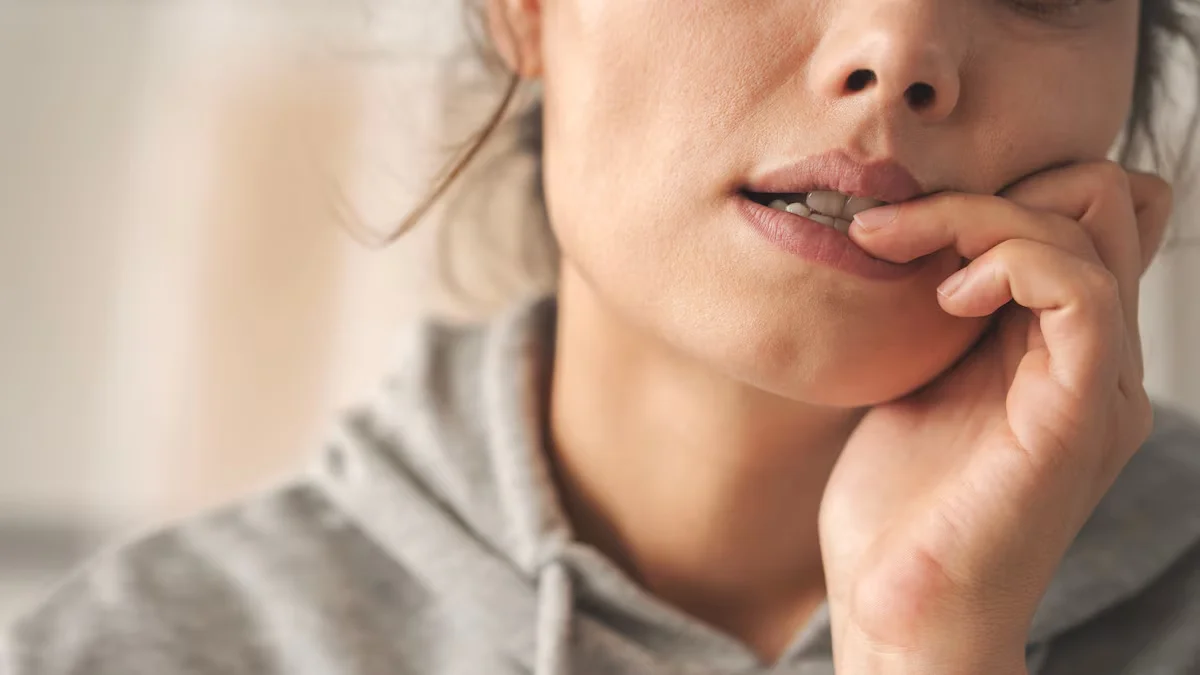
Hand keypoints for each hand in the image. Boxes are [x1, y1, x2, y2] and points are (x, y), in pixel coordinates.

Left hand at [818, 161, 1173, 673]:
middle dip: (990, 186)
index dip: (1003, 186)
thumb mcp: (918, 378)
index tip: (901, 217)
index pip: (1083, 212)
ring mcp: (1097, 384)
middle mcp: (1094, 358)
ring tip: (896, 246)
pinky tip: (947, 296)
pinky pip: (1082, 290)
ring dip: (979, 212)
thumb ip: (945, 315)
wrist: (900, 607)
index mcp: (1059, 347)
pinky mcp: (1078, 412)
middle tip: (893, 225)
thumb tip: (917, 236)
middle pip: (1101, 199)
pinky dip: (1010, 259)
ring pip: (1091, 224)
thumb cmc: (897, 505)